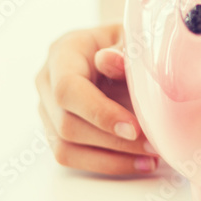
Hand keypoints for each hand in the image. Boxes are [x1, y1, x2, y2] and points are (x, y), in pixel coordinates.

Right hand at [36, 24, 157, 175]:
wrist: (121, 47)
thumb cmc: (128, 40)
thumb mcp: (131, 35)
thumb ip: (122, 48)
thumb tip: (110, 60)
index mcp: (63, 52)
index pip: (68, 89)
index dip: (99, 112)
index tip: (134, 129)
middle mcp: (47, 82)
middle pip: (66, 124)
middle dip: (112, 141)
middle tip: (153, 145)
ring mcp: (48, 109)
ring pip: (66, 147)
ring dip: (111, 159)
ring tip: (151, 160)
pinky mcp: (56, 130)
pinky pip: (73, 156)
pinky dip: (107, 164)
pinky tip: (140, 163)